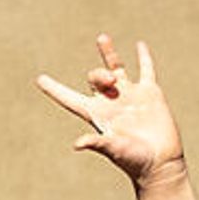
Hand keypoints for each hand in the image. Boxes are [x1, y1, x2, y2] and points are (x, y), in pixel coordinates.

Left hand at [37, 34, 185, 183]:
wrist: (159, 161)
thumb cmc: (133, 159)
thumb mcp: (113, 149)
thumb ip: (97, 143)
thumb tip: (77, 144)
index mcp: (96, 115)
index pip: (69, 99)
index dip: (54, 90)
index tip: (39, 79)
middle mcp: (110, 102)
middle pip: (94, 80)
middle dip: (98, 75)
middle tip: (110, 81)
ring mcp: (130, 95)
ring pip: (116, 68)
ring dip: (108, 54)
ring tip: (101, 38)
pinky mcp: (150, 93)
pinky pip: (146, 71)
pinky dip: (144, 58)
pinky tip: (140, 45)